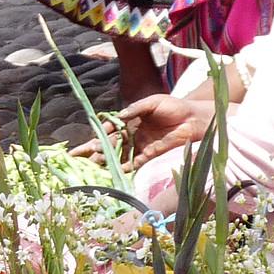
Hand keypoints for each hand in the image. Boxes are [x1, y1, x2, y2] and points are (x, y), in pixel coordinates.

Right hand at [88, 93, 214, 167]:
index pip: (109, 129)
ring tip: (92, 164)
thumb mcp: (153, 102)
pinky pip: (133, 163)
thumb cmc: (174, 107)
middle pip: (108, 144)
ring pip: (118, 155)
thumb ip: (136, 109)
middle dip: (93, 150)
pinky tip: (114, 171)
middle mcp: (132, 135)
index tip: (88, 139)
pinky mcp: (150, 156)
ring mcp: (140, 146)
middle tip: (78, 157)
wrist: (194, 119)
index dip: (97, 134)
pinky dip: (123, 167)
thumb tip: (119, 116)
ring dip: (105, 159)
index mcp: (130, 121)